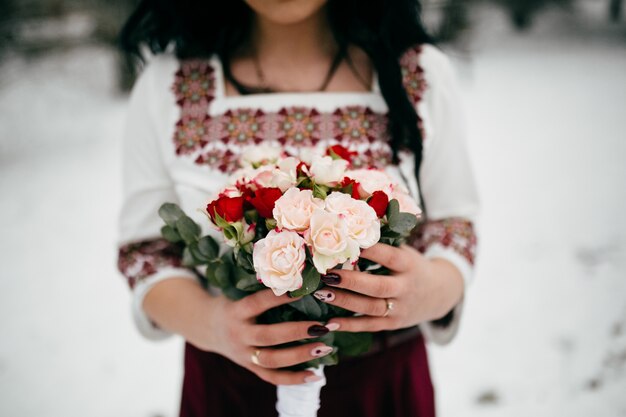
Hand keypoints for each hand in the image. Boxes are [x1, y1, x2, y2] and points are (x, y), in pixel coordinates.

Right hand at [200, 290, 334, 384]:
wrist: (206, 328)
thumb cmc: (232, 304)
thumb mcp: (238, 293)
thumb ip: (260, 289)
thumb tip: (296, 277)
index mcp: (235, 312)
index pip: (257, 303)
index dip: (278, 298)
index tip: (302, 290)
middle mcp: (238, 335)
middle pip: (267, 336)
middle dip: (296, 332)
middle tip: (321, 326)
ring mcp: (243, 354)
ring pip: (272, 360)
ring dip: (300, 356)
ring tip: (324, 347)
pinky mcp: (249, 368)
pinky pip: (272, 377)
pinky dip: (294, 379)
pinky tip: (315, 376)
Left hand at [317, 243, 463, 331]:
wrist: (440, 293)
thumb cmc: (412, 266)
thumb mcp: (405, 251)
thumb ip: (383, 244)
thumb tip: (349, 231)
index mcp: (409, 265)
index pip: (389, 257)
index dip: (370, 251)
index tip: (347, 244)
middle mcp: (406, 288)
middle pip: (378, 286)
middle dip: (351, 281)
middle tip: (326, 274)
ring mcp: (400, 308)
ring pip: (370, 307)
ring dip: (344, 301)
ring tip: (321, 294)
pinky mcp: (393, 324)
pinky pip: (369, 326)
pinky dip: (348, 325)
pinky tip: (328, 323)